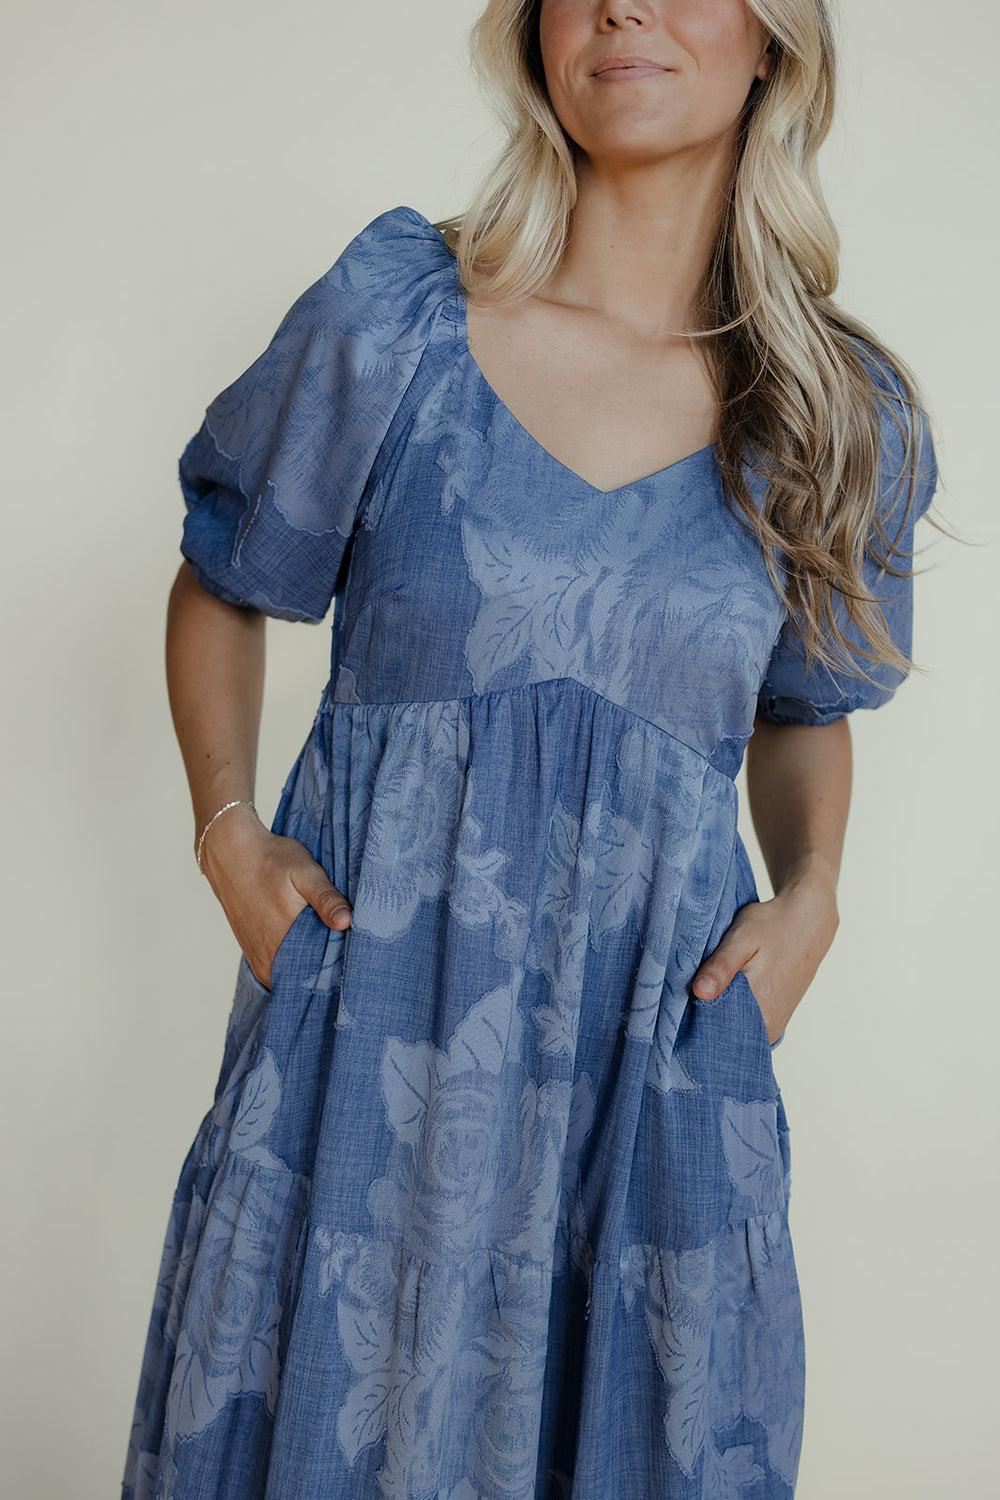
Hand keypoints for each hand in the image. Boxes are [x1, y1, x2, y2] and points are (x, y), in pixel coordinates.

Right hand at [198, 803, 351, 989]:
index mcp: (283, 942)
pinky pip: (279, 970)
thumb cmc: (270, 860)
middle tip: (349, 951)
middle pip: (307, 978)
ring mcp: (259, 959)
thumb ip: (326, 899)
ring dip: (311, 966)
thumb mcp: (305, 872)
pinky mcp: (253, 955)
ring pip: (293, 975)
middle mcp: (268, 959)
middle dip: (328, 968)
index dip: (341, 966)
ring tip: (330, 947)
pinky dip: (295, 963)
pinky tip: (308, 945)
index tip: (359, 956)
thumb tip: (347, 922)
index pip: (321, 972)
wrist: (230, 854)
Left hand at [690, 874, 838, 1044]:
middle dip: (704, 1022)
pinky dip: (733, 1017)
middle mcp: (769, 1024)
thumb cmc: (773, 925)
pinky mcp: (777, 1020)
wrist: (808, 921)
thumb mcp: (742, 938)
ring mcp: (775, 1025)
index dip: (693, 1021)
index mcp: (760, 1007)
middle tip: (690, 996)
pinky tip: (724, 998)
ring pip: (736, 1033)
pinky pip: (748, 1029)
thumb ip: (721, 967)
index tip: (677, 1008)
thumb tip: (699, 992)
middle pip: (724, 1036)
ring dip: (719, 1019)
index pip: (714, 1032)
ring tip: (708, 995)